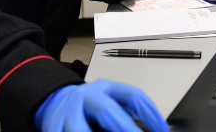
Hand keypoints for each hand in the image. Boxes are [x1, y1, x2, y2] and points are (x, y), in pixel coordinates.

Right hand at [35, 79, 168, 131]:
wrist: (54, 101)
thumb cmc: (91, 107)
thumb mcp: (110, 103)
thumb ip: (127, 113)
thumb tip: (155, 128)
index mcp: (106, 88)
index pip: (132, 95)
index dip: (150, 113)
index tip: (163, 129)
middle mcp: (86, 97)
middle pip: (106, 109)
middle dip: (124, 128)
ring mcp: (67, 113)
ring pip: (79, 128)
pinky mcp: (53, 127)